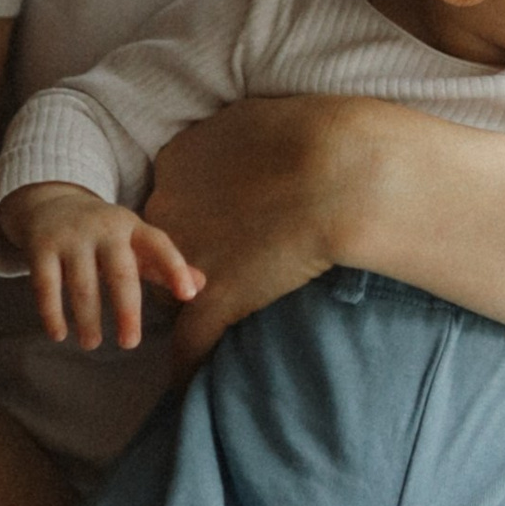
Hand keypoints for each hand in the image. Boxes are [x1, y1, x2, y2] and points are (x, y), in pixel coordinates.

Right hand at [0, 181, 204, 354]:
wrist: (50, 201)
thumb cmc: (103, 233)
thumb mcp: (134, 241)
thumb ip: (163, 265)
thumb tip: (202, 285)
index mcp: (132, 227)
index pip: (159, 245)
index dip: (175, 268)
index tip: (188, 296)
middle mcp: (104, 228)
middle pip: (119, 271)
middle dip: (126, 309)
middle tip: (130, 344)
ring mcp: (71, 236)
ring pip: (81, 283)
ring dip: (87, 318)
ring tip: (92, 344)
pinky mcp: (41, 246)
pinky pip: (45, 284)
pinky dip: (51, 312)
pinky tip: (59, 335)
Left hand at [142, 91, 381, 360]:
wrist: (341, 172)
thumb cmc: (316, 138)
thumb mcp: (262, 118)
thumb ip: (240, 134)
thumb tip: (251, 139)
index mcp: (180, 162)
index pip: (172, 200)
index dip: (197, 218)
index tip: (222, 228)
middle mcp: (170, 208)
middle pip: (163, 246)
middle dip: (184, 260)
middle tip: (215, 271)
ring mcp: (187, 258)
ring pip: (170, 293)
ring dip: (181, 311)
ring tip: (189, 333)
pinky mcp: (211, 301)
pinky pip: (188, 344)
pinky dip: (186, 368)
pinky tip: (185, 387)